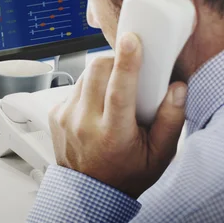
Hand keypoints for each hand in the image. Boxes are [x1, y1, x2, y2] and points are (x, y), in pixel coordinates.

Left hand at [49, 33, 187, 197]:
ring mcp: (66, 117)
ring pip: (84, 75)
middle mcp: (84, 123)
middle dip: (113, 60)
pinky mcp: (55, 113)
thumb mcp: (158, 155)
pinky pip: (73, 87)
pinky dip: (87, 89)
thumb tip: (176, 89)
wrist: (88, 191)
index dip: (126, 61)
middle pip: (96, 71)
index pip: (118, 90)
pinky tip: (96, 106)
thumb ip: (170, 121)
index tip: (131, 40)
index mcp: (113, 133)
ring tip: (111, 94)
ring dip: (100, 75)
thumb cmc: (124, 173)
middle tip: (126, 69)